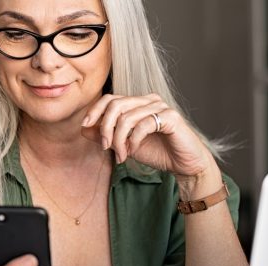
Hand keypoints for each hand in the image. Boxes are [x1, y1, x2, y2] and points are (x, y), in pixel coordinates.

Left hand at [80, 93, 215, 176]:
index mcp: (138, 103)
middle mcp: (149, 100)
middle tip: (105, 147)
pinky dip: (134, 140)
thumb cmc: (157, 152)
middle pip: (116, 105)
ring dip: (119, 140)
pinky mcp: (171, 117)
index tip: (85, 126)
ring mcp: (161, 107)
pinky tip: (133, 151)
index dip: (95, 110)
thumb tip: (84, 128)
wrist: (184, 165)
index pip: (110, 98)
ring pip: (127, 117)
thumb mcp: (125, 144)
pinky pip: (143, 125)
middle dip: (105, 127)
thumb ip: (106, 135)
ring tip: (122, 155)